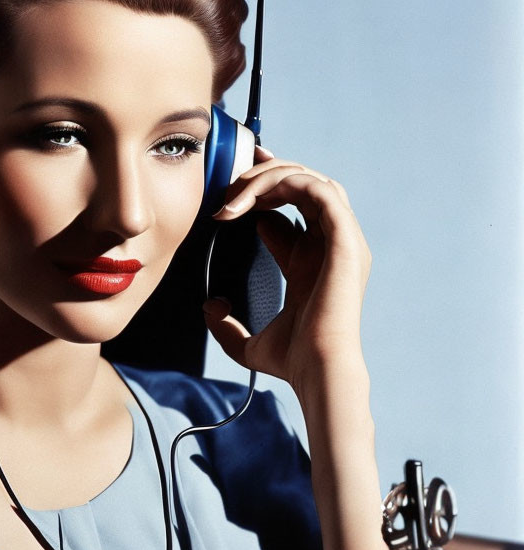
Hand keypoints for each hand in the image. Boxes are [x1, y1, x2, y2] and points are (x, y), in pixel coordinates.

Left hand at [203, 145, 371, 390]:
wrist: (316, 369)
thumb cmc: (292, 362)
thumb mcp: (248, 344)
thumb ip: (226, 326)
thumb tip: (210, 306)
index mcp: (312, 264)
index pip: (292, 212)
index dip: (261, 194)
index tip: (226, 196)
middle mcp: (330, 246)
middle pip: (303, 187)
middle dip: (264, 174)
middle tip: (226, 181)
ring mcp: (341, 240)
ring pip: (310, 181)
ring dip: (269, 177)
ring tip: (233, 195)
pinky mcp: (345, 238)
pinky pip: (318, 189)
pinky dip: (284, 184)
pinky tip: (250, 200)